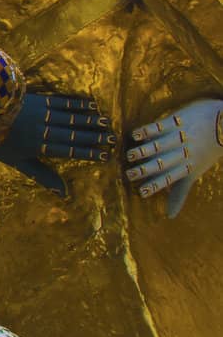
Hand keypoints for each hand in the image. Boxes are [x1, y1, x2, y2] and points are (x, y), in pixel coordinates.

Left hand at [0, 91, 114, 195]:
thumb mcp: (18, 163)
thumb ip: (43, 176)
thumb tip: (65, 194)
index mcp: (40, 147)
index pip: (70, 151)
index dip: (89, 153)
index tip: (106, 156)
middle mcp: (46, 130)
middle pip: (74, 134)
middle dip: (95, 137)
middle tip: (114, 139)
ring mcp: (43, 113)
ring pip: (71, 117)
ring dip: (90, 119)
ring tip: (106, 122)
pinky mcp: (38, 98)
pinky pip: (62, 101)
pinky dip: (77, 103)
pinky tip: (90, 103)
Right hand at [125, 98, 222, 216]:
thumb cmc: (206, 151)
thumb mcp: (194, 172)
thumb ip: (180, 192)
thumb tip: (170, 216)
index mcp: (187, 166)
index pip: (170, 178)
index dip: (156, 185)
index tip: (141, 192)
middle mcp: (183, 152)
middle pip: (163, 163)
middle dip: (146, 169)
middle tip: (129, 175)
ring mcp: (180, 136)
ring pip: (161, 145)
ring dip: (145, 150)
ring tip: (130, 155)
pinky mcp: (177, 120)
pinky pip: (161, 126)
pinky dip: (148, 130)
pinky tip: (136, 135)